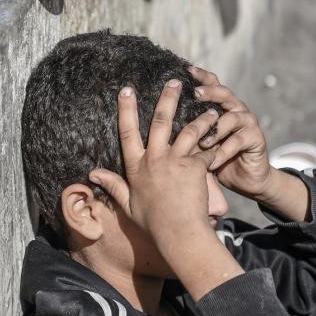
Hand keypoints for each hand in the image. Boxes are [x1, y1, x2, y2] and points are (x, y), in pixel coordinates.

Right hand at [89, 81, 244, 298]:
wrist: (178, 233)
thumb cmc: (153, 223)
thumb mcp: (128, 205)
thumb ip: (113, 185)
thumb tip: (92, 174)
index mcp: (136, 167)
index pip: (127, 133)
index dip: (126, 110)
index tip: (126, 90)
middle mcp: (154, 160)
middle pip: (160, 122)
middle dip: (167, 99)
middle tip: (174, 82)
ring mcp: (175, 162)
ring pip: (188, 131)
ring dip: (200, 118)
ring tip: (211, 109)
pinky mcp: (194, 168)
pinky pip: (206, 150)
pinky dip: (214, 141)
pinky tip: (223, 133)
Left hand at [190, 66, 311, 220]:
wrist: (244, 178)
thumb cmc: (215, 158)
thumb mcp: (198, 143)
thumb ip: (187, 130)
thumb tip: (158, 121)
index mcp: (220, 106)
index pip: (212, 84)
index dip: (201, 75)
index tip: (186, 70)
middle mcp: (235, 109)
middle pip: (224, 93)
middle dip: (209, 92)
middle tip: (195, 94)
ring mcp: (248, 122)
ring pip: (232, 117)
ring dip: (215, 129)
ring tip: (202, 143)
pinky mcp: (256, 138)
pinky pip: (238, 141)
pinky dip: (223, 152)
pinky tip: (212, 162)